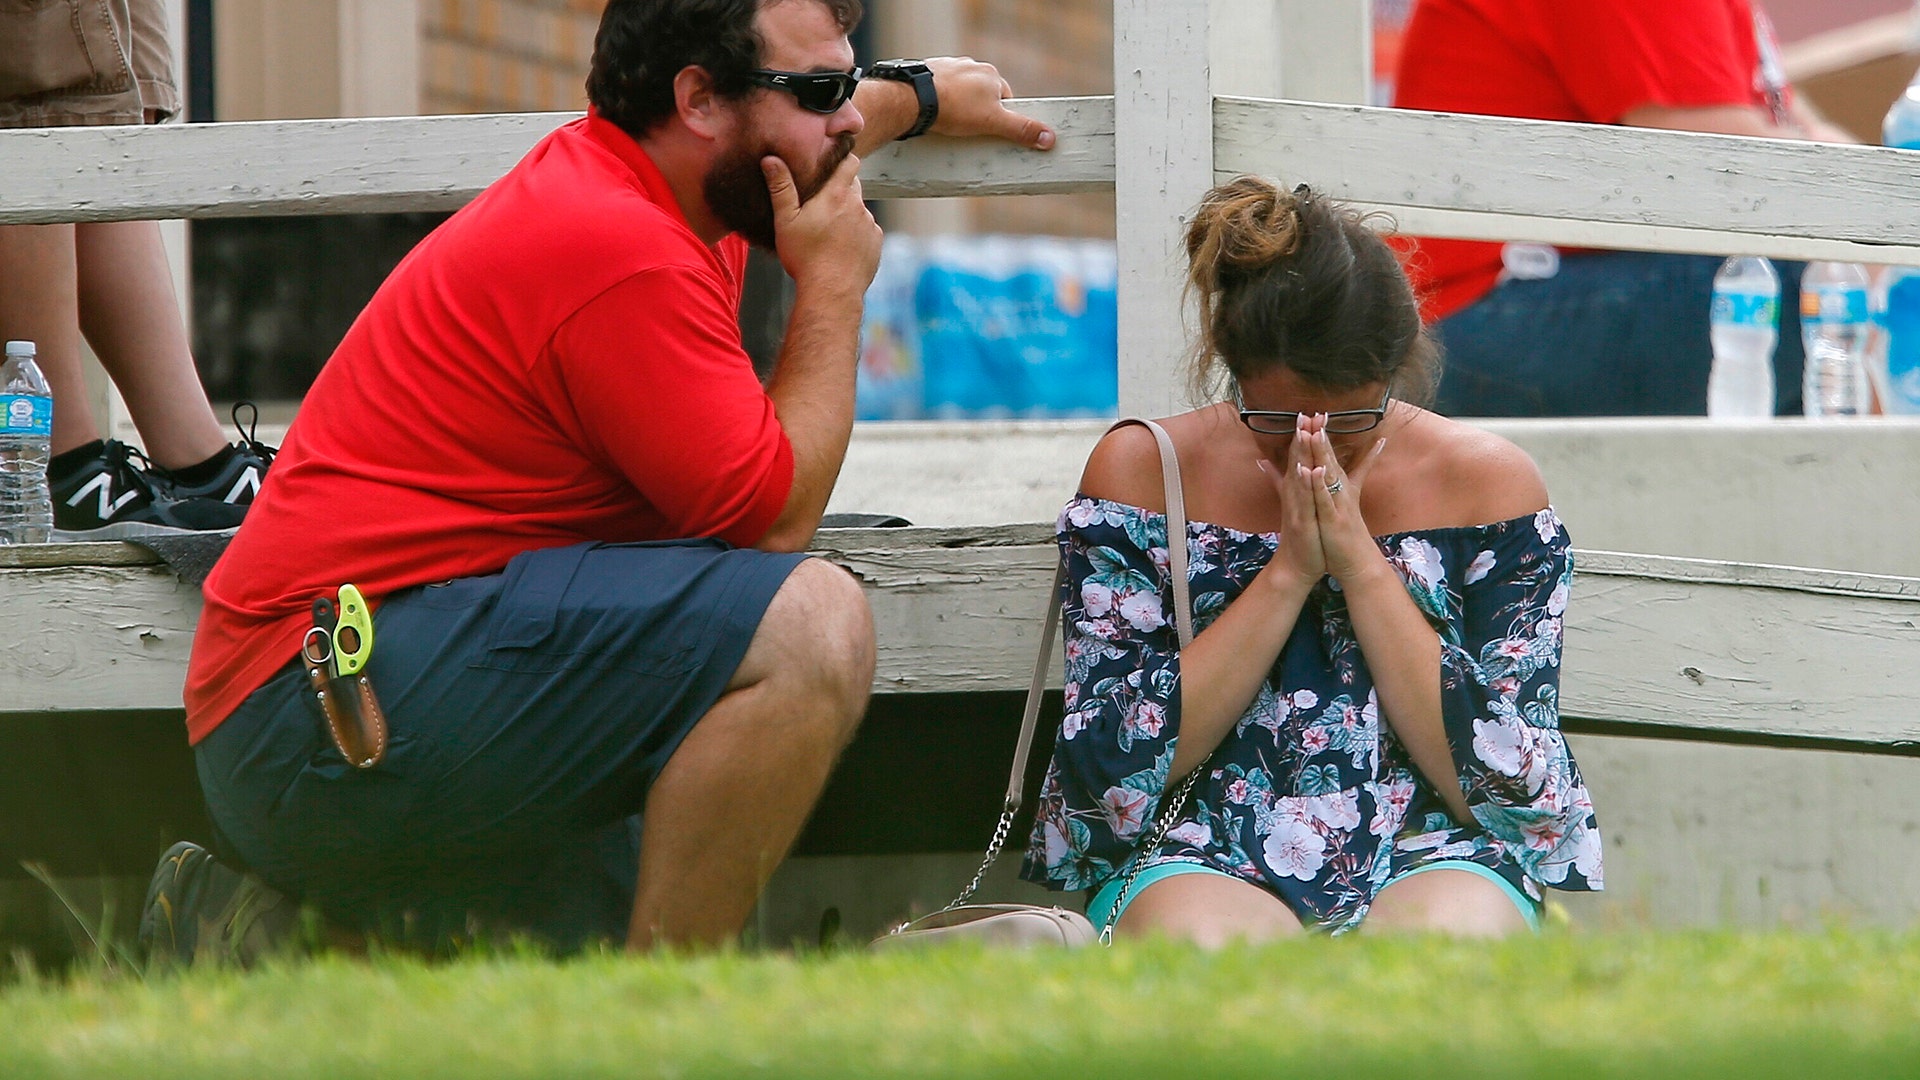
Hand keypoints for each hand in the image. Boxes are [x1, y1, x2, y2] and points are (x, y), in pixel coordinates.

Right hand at [763, 152, 881, 294]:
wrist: (831, 292)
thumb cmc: (805, 257)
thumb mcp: (786, 221)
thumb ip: (780, 188)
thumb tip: (771, 159)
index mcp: (836, 195)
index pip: (850, 163)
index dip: (843, 159)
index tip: (833, 163)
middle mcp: (858, 207)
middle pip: (854, 186)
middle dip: (840, 189)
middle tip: (821, 203)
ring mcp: (870, 226)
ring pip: (859, 210)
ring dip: (848, 214)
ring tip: (829, 231)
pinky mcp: (876, 244)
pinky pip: (867, 231)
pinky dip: (856, 234)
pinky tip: (841, 247)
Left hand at [923, 57, 1054, 148]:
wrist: (913, 98)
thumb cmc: (954, 108)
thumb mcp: (993, 123)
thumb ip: (1021, 129)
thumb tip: (1049, 138)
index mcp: (991, 74)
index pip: (1005, 98)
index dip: (1001, 117)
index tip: (993, 130)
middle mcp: (971, 66)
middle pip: (983, 94)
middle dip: (979, 112)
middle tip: (971, 131)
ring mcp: (948, 67)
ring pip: (961, 91)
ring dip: (959, 106)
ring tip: (951, 124)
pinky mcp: (929, 73)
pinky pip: (941, 90)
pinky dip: (941, 101)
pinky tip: (935, 115)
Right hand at [1255, 424, 1324, 587]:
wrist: (1295, 565)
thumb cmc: (1299, 534)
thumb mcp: (1291, 504)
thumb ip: (1278, 481)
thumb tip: (1263, 462)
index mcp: (1294, 489)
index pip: (1297, 457)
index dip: (1301, 435)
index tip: (1307, 413)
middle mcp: (1292, 495)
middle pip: (1296, 461)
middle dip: (1302, 437)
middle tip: (1306, 413)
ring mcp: (1295, 507)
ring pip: (1299, 477)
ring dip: (1301, 454)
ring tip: (1305, 433)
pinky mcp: (1301, 520)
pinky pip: (1305, 500)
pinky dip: (1308, 484)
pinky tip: (1312, 469)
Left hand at [1303, 415, 1388, 582]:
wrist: (1356, 562)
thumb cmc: (1342, 534)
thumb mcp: (1335, 507)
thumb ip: (1328, 487)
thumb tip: (1322, 471)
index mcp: (1338, 487)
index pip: (1329, 456)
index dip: (1322, 435)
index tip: (1316, 413)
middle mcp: (1341, 492)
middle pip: (1330, 459)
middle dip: (1322, 436)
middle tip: (1316, 412)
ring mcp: (1339, 505)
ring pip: (1329, 474)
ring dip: (1322, 453)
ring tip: (1314, 432)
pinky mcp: (1335, 520)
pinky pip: (1325, 499)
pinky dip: (1319, 485)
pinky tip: (1313, 470)